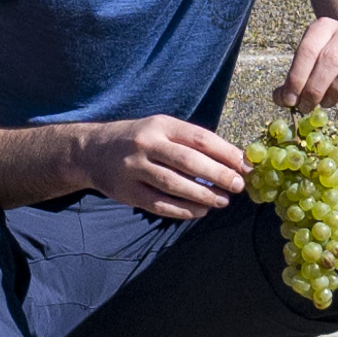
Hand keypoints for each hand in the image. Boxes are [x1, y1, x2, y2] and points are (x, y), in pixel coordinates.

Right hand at [95, 111, 251, 220]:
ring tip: (222, 201)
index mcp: (160, 125)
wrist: (92, 150)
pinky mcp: (127, 192)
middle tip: (238, 186)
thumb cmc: (138, 139)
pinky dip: (182, 210)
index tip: (245, 165)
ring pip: (174, 185)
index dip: (225, 153)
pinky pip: (159, 204)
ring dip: (202, 195)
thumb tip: (231, 160)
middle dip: (218, 175)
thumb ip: (190, 142)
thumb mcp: (160, 128)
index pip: (199, 138)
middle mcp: (146, 144)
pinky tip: (199, 211)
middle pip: (188, 161)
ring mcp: (134, 169)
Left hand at [276, 14, 337, 119]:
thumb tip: (279, 98)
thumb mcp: (309, 75)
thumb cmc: (332, 74)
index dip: (296, 77)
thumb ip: (293, 84)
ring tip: (326, 103)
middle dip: (314, 88)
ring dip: (334, 91)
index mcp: (323, 27)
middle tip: (306, 106)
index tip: (289, 100)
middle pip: (328, 59)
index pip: (307, 50)